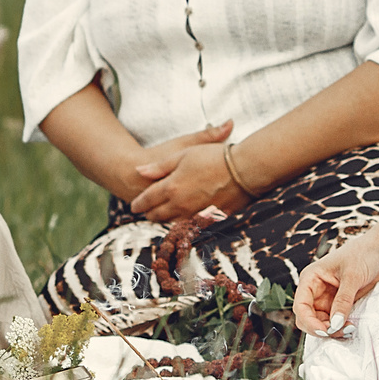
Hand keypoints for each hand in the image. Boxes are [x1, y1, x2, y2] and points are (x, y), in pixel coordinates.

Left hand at [125, 120, 240, 221]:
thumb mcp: (182, 153)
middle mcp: (181, 204)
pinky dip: (182, 224)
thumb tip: (138, 170)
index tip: (134, 207)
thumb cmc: (213, 156)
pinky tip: (182, 219)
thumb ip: (159, 166)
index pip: (147, 200)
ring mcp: (195, 214)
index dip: (138, 204)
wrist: (245, 170)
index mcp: (171, 187)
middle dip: (149, 214)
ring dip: (164, 220)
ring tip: (161, 216)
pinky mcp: (209, 219)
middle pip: (157, 216)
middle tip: (145, 212)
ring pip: (172, 223)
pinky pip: (190, 225)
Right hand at [294, 210, 378, 337]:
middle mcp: (315, 291)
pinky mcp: (338, 306)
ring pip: (320, 324)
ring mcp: (326, 300)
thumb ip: (343, 301)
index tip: (325, 331)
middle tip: (341, 331)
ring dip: (332, 331)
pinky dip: (340, 328)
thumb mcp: (352, 277)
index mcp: (310, 279)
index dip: (309, 321)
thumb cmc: (362, 255)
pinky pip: (333, 323)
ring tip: (350, 328)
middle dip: (321, 328)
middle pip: (307, 318)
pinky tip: (351, 327)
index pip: (301, 306)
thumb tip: (334, 324)